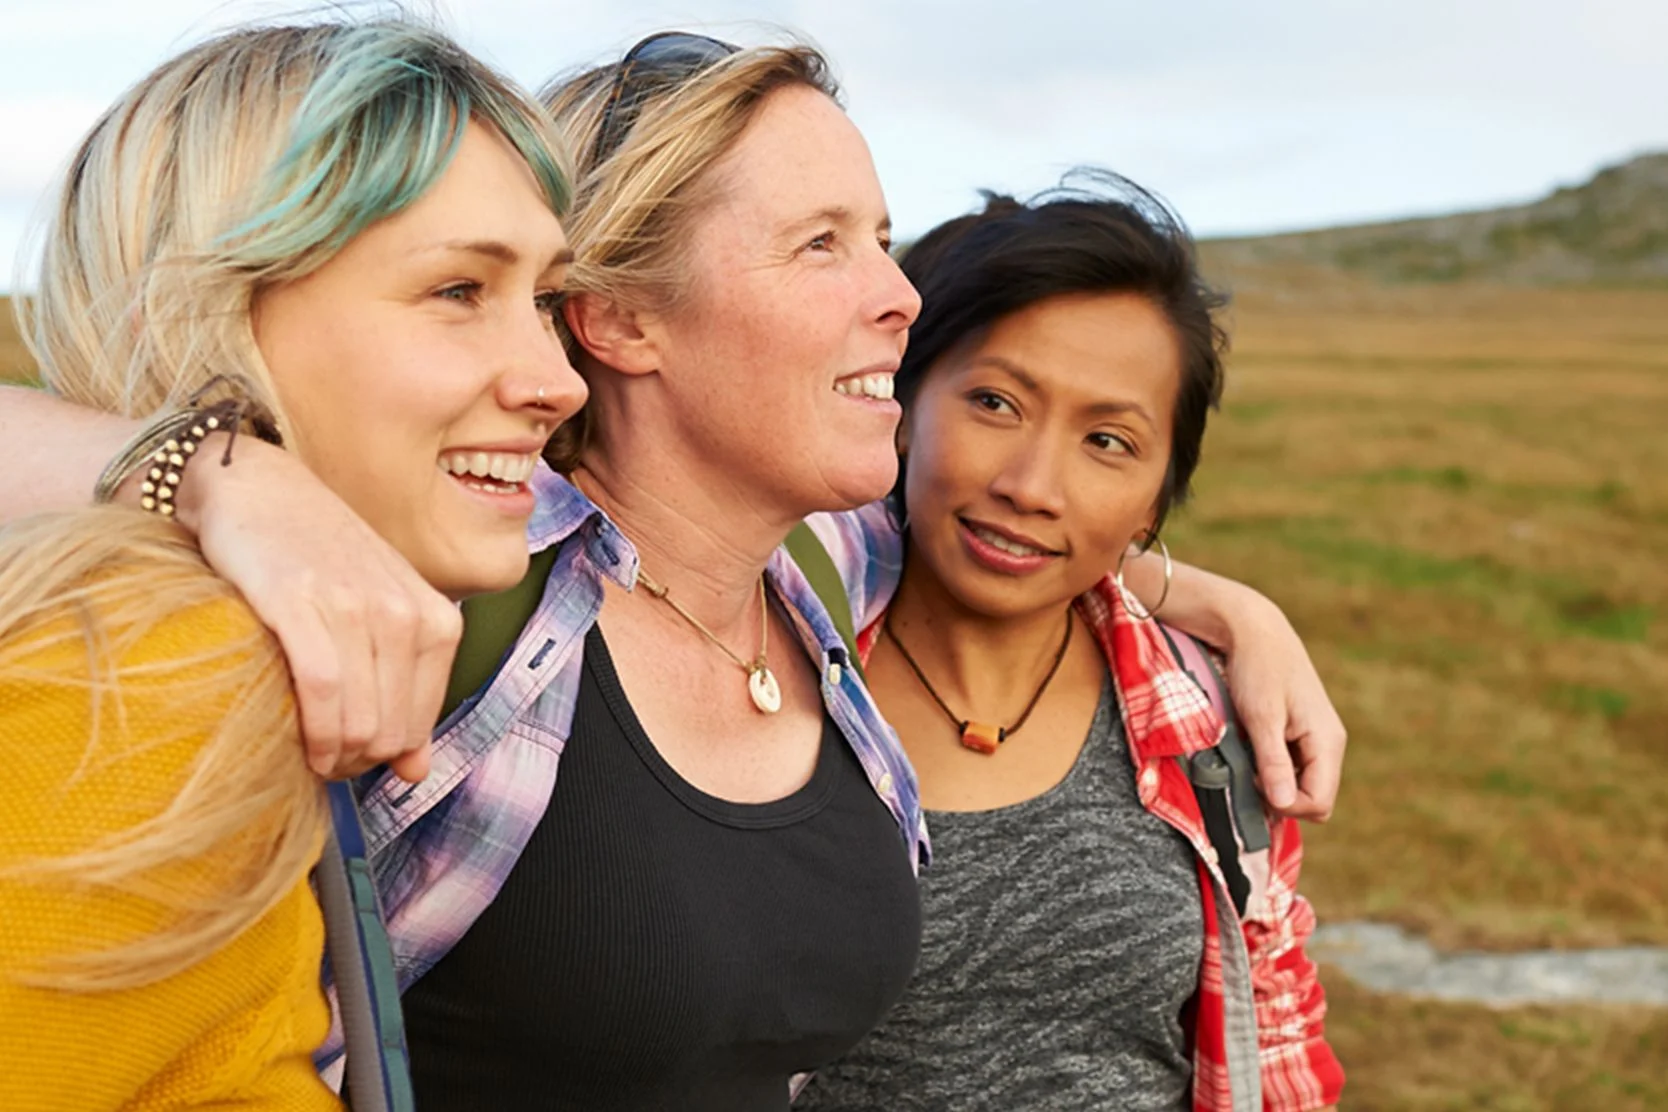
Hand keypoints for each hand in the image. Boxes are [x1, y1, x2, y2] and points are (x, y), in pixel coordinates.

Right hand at [172, 436, 459, 781]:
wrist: (258, 488)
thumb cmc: (319, 558)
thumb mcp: (380, 617)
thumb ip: (406, 689)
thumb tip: (418, 771)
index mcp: (436, 618)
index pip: (421, 723)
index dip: (386, 756)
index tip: (352, 756)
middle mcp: (405, 612)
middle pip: (392, 731)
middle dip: (358, 761)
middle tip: (325, 758)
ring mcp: (356, 606)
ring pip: (362, 722)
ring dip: (333, 755)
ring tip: (310, 752)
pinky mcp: (301, 604)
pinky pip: (323, 693)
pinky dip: (314, 733)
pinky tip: (301, 743)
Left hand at [1218, 595, 1346, 821]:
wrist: (1255, 630)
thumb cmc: (1258, 669)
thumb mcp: (1262, 717)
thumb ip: (1274, 762)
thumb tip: (1284, 804)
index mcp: (1327, 741)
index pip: (1319, 802)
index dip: (1286, 806)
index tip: (1253, 783)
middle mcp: (1328, 743)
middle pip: (1314, 797)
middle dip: (1282, 797)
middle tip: (1248, 774)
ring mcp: (1316, 738)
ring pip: (1302, 783)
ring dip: (1274, 782)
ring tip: (1248, 759)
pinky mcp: (1301, 733)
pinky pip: (1293, 766)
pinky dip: (1272, 768)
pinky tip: (1252, 750)